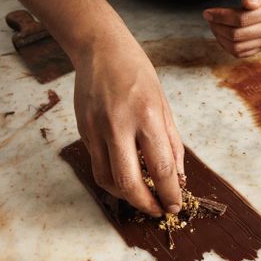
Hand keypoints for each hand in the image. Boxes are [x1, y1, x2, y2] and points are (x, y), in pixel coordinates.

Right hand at [73, 35, 183, 216]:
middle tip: (157, 210)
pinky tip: (125, 177)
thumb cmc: (137, 74)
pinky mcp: (82, 131)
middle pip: (129, 183)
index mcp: (147, 116)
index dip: (170, 193)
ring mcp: (96, 129)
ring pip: (107, 180)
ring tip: (141, 197)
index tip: (174, 205)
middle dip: (146, 204)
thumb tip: (178, 177)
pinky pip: (97, 166)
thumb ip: (171, 143)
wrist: (100, 49)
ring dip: (126, 196)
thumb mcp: (164, 104)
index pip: (161, 168)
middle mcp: (119, 125)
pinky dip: (112, 179)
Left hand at [203, 0, 260, 57]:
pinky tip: (221, 33)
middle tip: (209, 17)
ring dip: (220, 37)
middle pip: (238, 35)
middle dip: (218, 27)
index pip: (242, 19)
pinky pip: (240, 53)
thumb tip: (249, 3)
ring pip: (237, 48)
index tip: (207, 12)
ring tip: (214, 25)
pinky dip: (226, 45)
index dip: (221, 17)